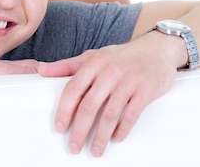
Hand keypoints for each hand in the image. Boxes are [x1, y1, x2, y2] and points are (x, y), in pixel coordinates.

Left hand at [37, 38, 175, 156]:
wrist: (158, 49)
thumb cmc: (121, 56)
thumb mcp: (93, 56)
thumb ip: (67, 66)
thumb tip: (41, 70)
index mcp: (93, 63)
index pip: (73, 89)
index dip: (64, 110)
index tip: (59, 127)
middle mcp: (109, 72)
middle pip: (89, 106)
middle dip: (79, 130)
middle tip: (74, 146)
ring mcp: (128, 82)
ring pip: (110, 115)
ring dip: (100, 136)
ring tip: (95, 150)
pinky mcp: (145, 91)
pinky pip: (131, 115)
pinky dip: (122, 130)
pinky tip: (116, 138)